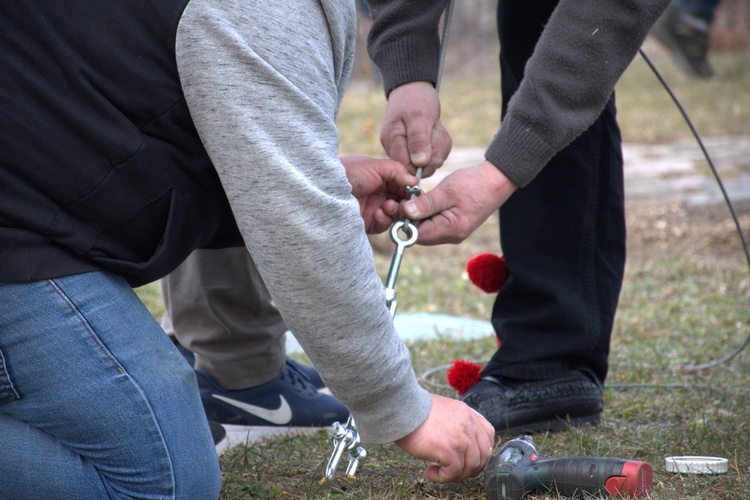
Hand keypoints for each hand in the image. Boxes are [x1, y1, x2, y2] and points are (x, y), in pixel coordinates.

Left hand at [341, 155, 417, 233]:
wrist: (325, 188)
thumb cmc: (348, 172)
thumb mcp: (375, 166)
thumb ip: (397, 171)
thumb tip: (415, 181)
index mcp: (382, 178)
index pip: (403, 186)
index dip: (412, 190)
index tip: (417, 194)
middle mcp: (379, 194)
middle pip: (402, 202)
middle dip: (407, 203)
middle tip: (408, 204)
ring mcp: (374, 208)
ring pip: (395, 215)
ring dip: (395, 211)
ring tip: (389, 206)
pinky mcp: (367, 223)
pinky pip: (383, 225)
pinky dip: (384, 220)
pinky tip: (378, 213)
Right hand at [381, 82, 450, 177]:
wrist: (414, 87)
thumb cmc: (416, 99)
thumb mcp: (420, 117)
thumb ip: (419, 140)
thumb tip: (419, 163)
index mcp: (392, 141)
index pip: (407, 168)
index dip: (424, 163)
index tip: (433, 146)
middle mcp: (395, 149)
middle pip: (420, 168)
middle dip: (434, 152)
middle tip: (436, 131)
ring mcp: (405, 150)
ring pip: (429, 163)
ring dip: (439, 147)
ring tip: (436, 128)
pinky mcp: (415, 150)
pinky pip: (433, 156)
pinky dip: (440, 145)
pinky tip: (436, 131)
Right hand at [395, 394, 494, 482]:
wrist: (402, 408)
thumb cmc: (416, 409)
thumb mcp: (445, 409)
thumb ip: (457, 422)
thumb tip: (458, 444)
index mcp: (468, 413)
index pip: (488, 434)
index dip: (482, 450)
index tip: (470, 458)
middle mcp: (468, 425)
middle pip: (482, 455)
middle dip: (469, 468)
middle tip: (453, 471)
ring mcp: (460, 439)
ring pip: (469, 467)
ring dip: (454, 475)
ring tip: (438, 472)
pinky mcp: (448, 451)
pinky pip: (452, 473)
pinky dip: (442, 477)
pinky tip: (429, 472)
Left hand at [401, 161, 517, 244]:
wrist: (497, 180)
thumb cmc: (474, 184)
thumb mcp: (447, 191)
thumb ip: (425, 204)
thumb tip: (405, 213)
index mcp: (451, 230)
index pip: (418, 235)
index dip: (406, 221)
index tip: (404, 203)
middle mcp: (452, 236)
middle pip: (421, 234)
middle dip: (412, 217)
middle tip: (412, 196)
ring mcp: (454, 232)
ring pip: (427, 229)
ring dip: (420, 214)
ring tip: (422, 195)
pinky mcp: (455, 225)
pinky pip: (435, 224)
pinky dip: (428, 213)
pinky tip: (430, 199)